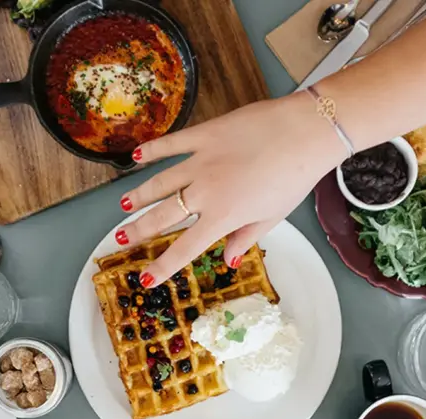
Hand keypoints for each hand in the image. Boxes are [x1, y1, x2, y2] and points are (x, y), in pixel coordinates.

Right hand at [115, 93, 346, 285]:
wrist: (305, 133)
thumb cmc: (295, 178)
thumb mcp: (273, 217)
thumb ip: (246, 238)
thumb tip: (229, 260)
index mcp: (223, 217)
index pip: (185, 248)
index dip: (163, 266)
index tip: (146, 279)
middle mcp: (205, 192)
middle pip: (163, 215)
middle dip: (139, 230)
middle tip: (121, 238)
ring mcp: (201, 161)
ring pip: (160, 182)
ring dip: (139, 195)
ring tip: (123, 205)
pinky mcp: (205, 135)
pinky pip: (172, 144)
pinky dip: (152, 150)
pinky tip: (137, 157)